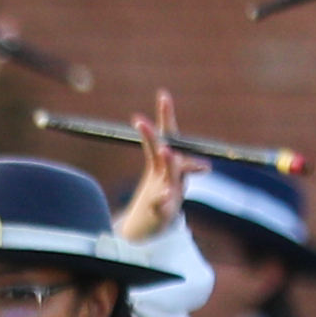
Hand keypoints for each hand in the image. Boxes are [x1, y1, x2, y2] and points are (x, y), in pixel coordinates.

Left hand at [111, 91, 188, 245]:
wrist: (157, 222)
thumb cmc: (160, 187)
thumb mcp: (158, 167)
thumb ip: (154, 142)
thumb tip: (144, 117)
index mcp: (164, 160)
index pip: (166, 134)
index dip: (165, 115)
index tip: (163, 94)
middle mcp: (171, 173)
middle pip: (165, 152)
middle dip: (157, 137)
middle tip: (146, 121)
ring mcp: (170, 191)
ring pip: (171, 176)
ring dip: (170, 163)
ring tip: (166, 151)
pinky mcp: (164, 212)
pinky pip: (164, 207)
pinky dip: (163, 204)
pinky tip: (160, 201)